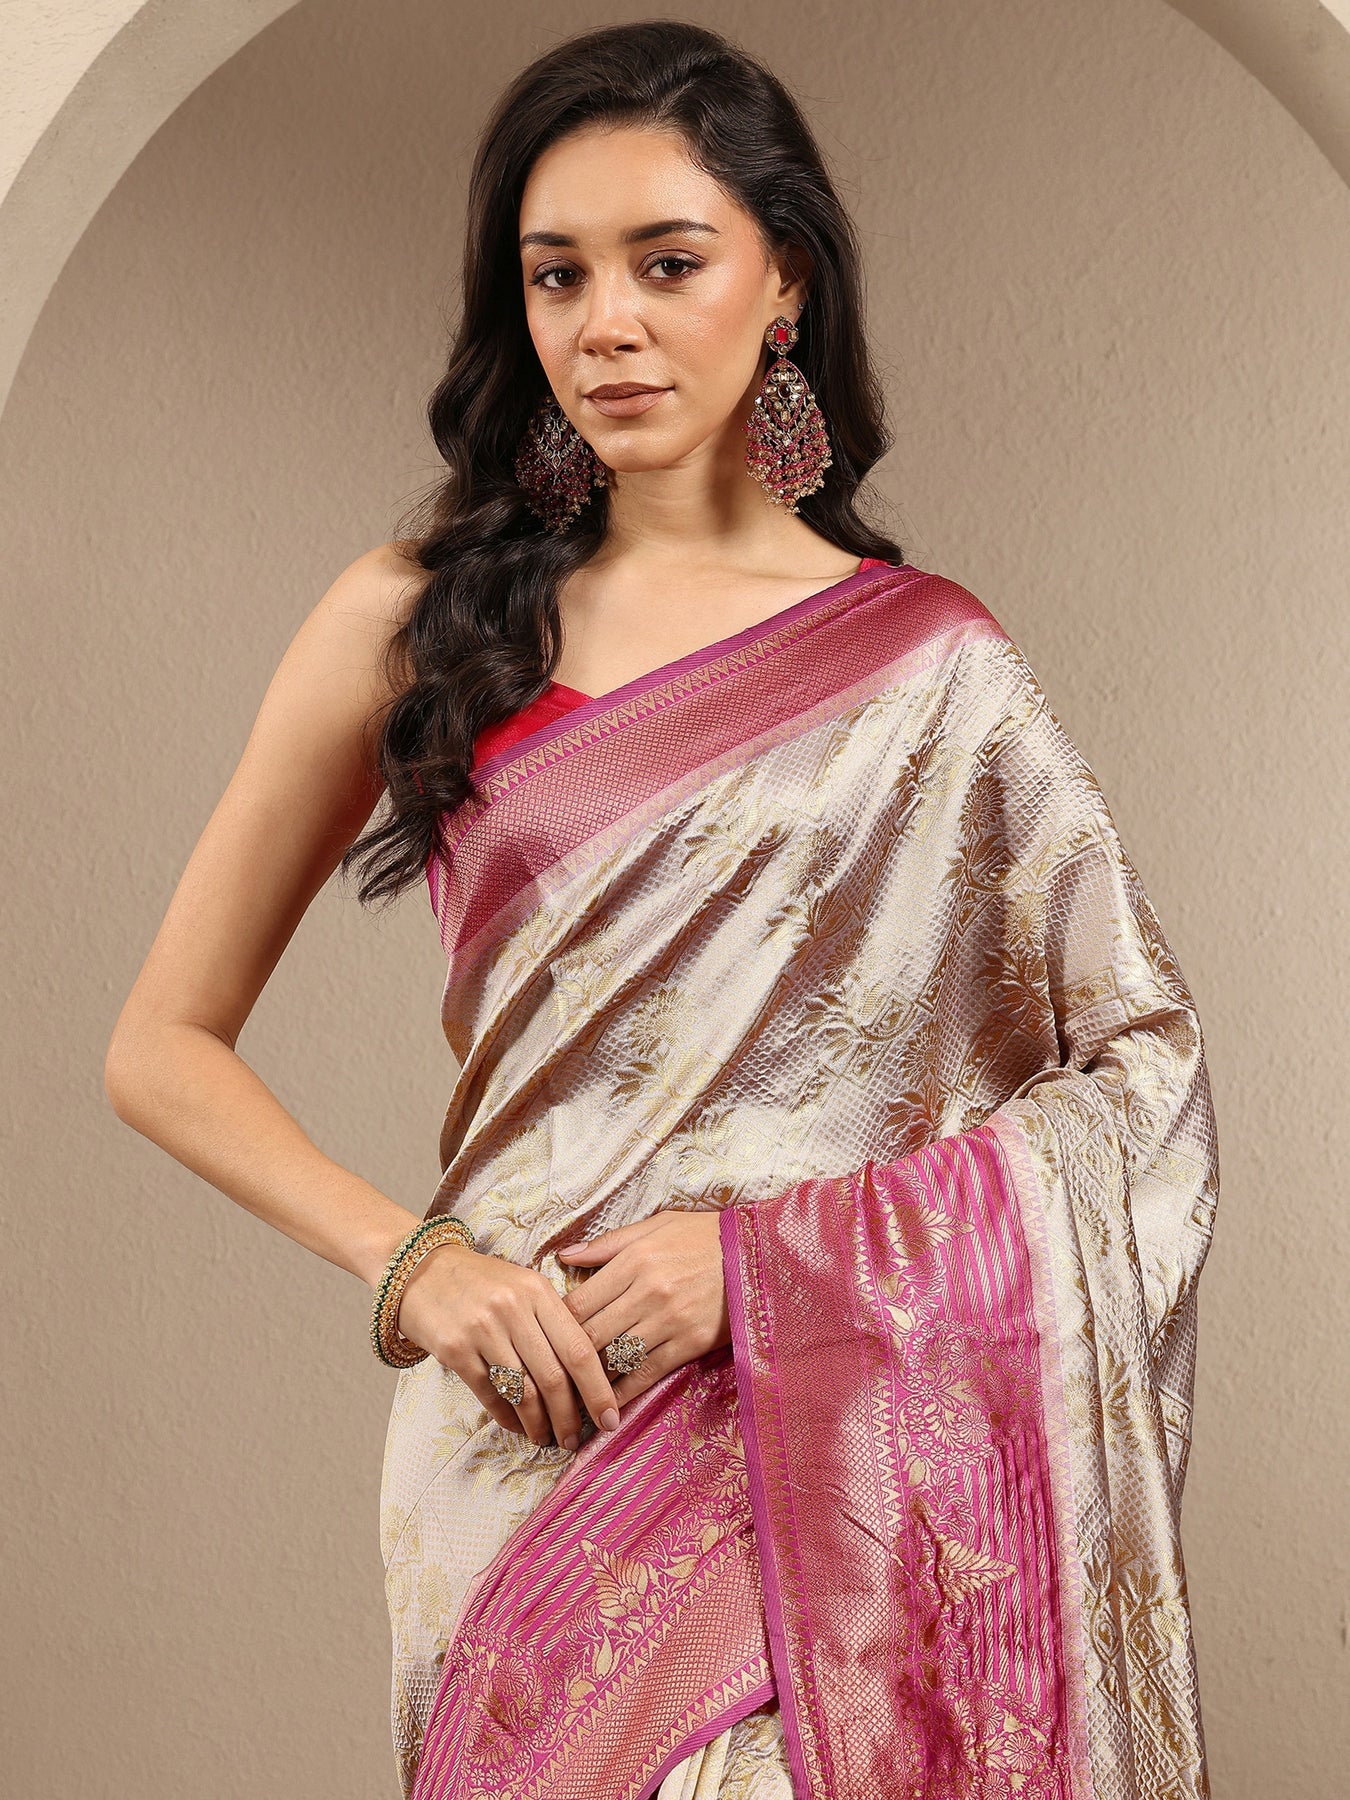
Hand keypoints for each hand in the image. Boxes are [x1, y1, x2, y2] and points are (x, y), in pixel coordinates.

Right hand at [393, 1243, 621, 1449]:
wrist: (421, 1270)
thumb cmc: (482, 1282)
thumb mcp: (524, 1286)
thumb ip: (554, 1321)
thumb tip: (587, 1375)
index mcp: (538, 1292)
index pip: (579, 1349)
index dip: (598, 1390)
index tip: (609, 1418)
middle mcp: (512, 1309)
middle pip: (553, 1378)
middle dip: (569, 1418)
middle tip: (574, 1439)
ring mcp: (481, 1330)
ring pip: (522, 1393)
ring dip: (539, 1425)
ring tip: (547, 1438)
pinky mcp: (454, 1350)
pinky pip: (490, 1396)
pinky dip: (507, 1418)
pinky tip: (517, 1427)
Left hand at [556, 1211, 729, 1408]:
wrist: (758, 1255)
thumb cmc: (704, 1236)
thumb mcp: (656, 1225)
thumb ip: (607, 1244)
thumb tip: (564, 1256)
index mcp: (634, 1261)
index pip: (579, 1301)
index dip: (557, 1324)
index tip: (546, 1338)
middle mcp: (647, 1292)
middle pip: (591, 1333)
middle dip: (567, 1356)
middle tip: (550, 1373)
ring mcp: (669, 1320)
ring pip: (615, 1357)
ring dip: (591, 1379)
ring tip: (571, 1394)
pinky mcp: (690, 1343)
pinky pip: (647, 1373)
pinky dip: (625, 1392)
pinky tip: (608, 1403)